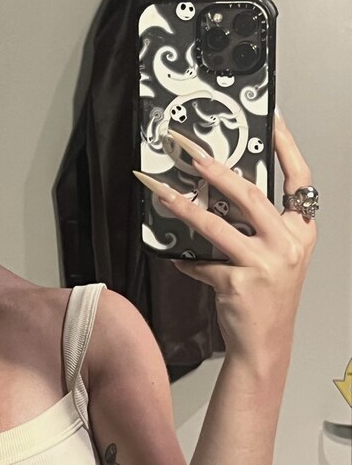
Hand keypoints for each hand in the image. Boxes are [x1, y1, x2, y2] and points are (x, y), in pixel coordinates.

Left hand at [136, 114, 316, 364]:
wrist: (265, 343)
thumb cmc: (268, 298)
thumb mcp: (276, 256)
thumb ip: (258, 226)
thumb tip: (222, 192)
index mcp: (300, 231)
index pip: (299, 180)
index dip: (286, 147)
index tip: (272, 120)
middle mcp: (288, 243)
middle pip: (250, 195)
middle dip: (216, 170)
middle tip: (191, 153)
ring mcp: (265, 263)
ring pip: (218, 225)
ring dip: (185, 207)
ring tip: (163, 193)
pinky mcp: (239, 283)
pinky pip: (202, 263)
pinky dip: (186, 260)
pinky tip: (176, 256)